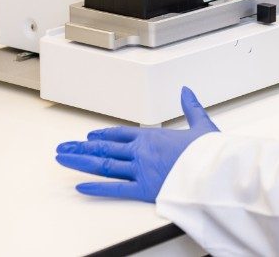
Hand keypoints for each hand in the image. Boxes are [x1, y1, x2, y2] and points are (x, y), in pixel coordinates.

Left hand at [55, 87, 218, 201]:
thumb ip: (190, 107)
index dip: (102, 136)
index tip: (89, 137)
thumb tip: (186, 90)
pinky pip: (115, 188)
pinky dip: (97, 188)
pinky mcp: (143, 189)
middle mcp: (141, 152)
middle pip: (104, 149)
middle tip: (63, 148)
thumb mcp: (201, 124)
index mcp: (152, 137)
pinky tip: (80, 186)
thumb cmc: (208, 151)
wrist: (214, 169)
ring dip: (81, 162)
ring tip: (63, 159)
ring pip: (103, 165)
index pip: (120, 134)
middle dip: (81, 148)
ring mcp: (140, 170)